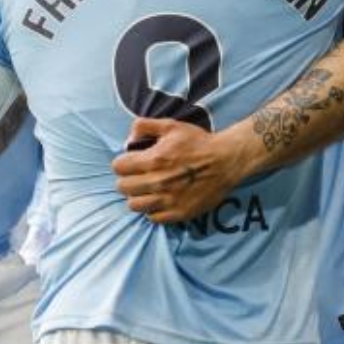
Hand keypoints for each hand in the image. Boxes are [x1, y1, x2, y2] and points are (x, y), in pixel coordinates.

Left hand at [111, 118, 251, 222]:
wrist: (226, 161)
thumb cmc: (198, 142)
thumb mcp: (171, 125)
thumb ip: (144, 126)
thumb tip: (128, 140)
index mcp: (153, 160)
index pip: (118, 167)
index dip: (123, 163)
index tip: (131, 162)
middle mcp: (157, 182)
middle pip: (122, 188)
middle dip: (128, 179)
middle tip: (138, 176)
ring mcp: (168, 200)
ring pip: (134, 205)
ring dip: (138, 197)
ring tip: (147, 190)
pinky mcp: (178, 213)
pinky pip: (152, 218)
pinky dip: (153, 210)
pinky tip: (160, 200)